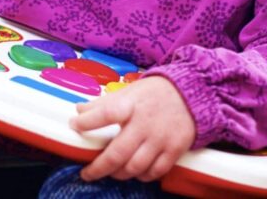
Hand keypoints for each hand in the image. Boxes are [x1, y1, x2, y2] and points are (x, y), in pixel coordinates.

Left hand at [70, 76, 195, 182]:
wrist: (192, 94)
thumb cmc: (155, 93)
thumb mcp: (128, 91)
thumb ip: (103, 103)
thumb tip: (79, 110)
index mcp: (131, 104)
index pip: (105, 114)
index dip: (87, 122)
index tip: (74, 126)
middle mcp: (145, 123)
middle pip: (118, 153)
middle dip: (98, 168)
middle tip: (86, 173)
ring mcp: (161, 139)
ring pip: (134, 167)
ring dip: (118, 174)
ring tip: (111, 172)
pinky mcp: (175, 150)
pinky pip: (155, 172)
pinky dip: (141, 176)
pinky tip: (134, 172)